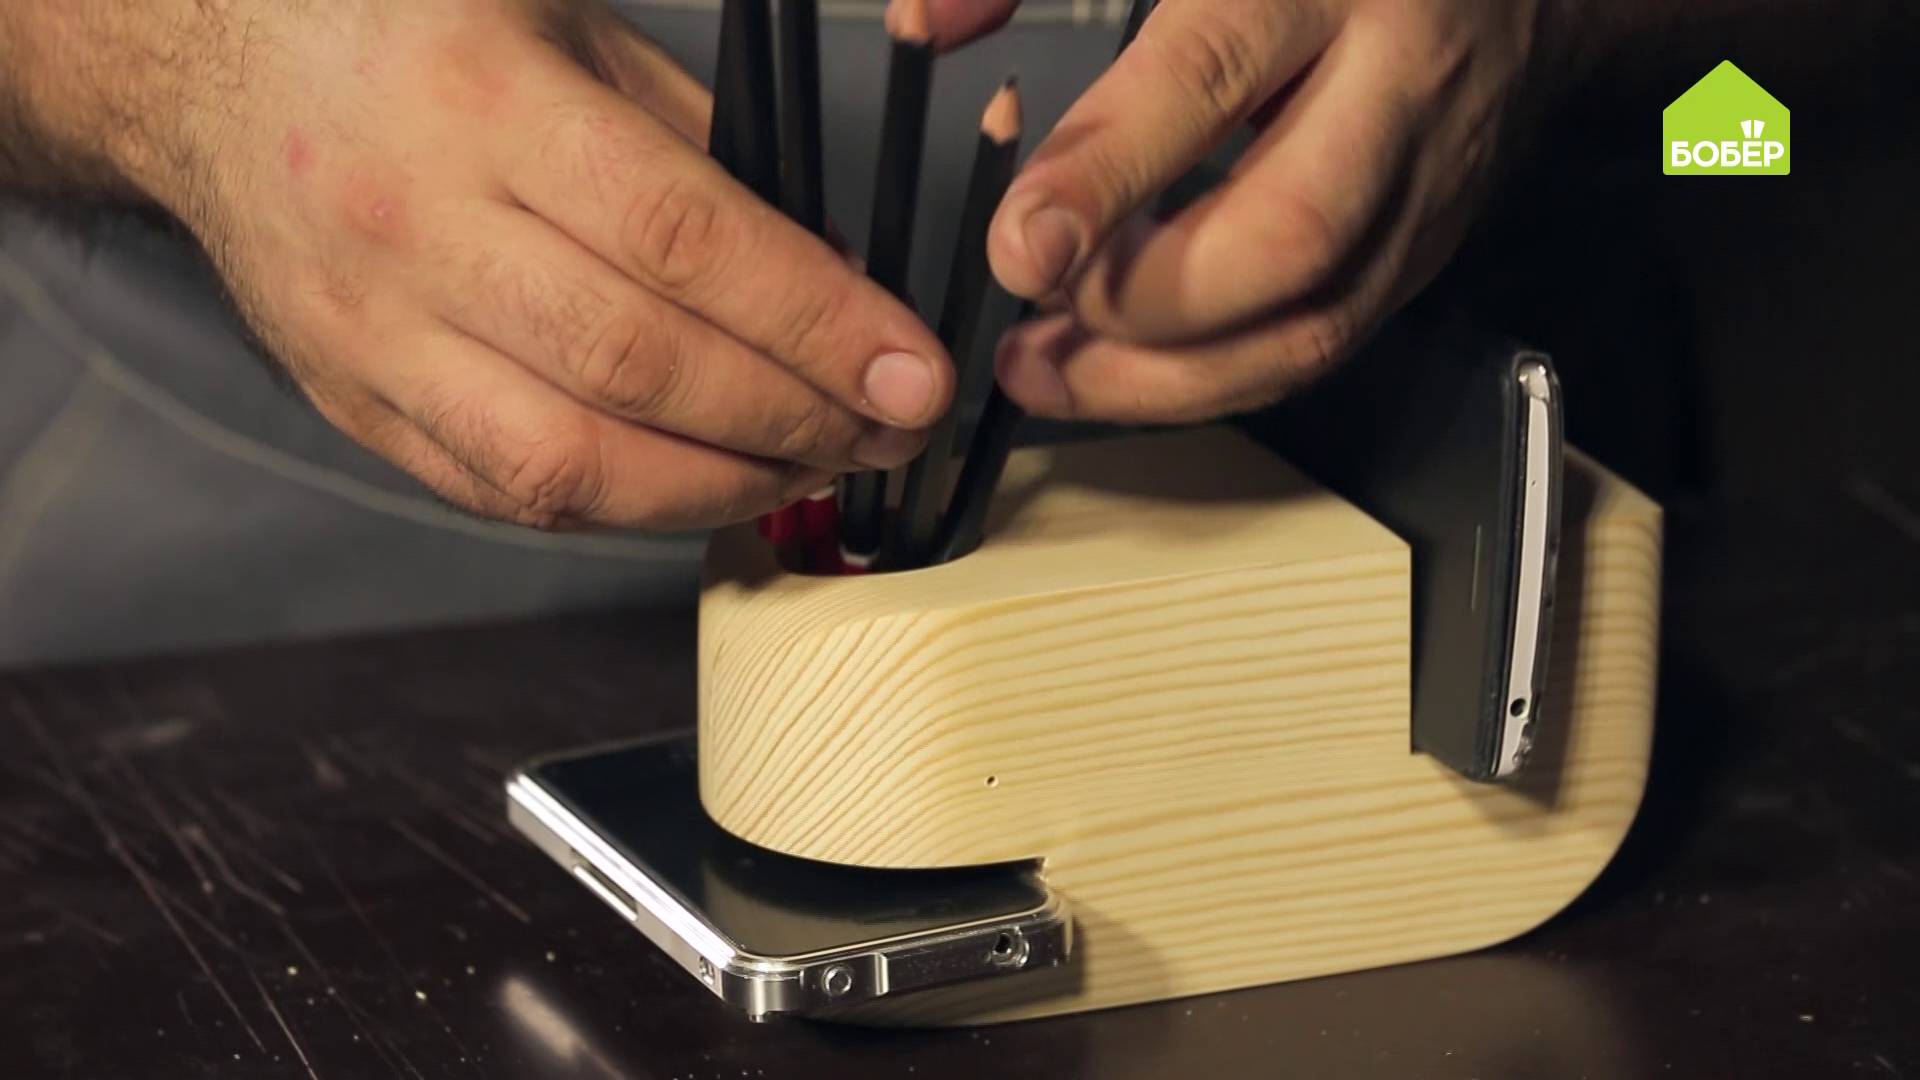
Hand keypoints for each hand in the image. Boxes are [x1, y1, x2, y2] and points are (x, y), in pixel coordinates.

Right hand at [84, 0, 953, 529]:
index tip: (910, 366)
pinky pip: (507, 493)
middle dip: (796, 415)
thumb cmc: (412, 37)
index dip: (814, 320)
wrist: (214, 73)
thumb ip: (699, 149)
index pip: (682, 240)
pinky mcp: (355, 405)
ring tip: (817, 468)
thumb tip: (829, 272)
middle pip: (639, 366)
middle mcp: (419, 229)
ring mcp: (376, 334)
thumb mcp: (568, 34)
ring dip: (723, 485)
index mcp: (483, 107)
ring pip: (572, 463)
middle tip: (891, 427)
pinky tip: (709, 487)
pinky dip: (628, 507)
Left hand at [951, 0, 1557, 422]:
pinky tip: (1127, 370)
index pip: (1211, 77)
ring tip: (1051, 376)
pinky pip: (1321, 346)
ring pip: (1313, 327)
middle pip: (1287, 238)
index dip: (1107, 173)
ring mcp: (1425, 183)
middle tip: (1036, 322)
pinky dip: (1212, 379)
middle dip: (1144, 308)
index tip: (1020, 246)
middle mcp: (1396, 84)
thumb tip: (926, 21)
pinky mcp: (1424, 251)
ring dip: (1167, 381)